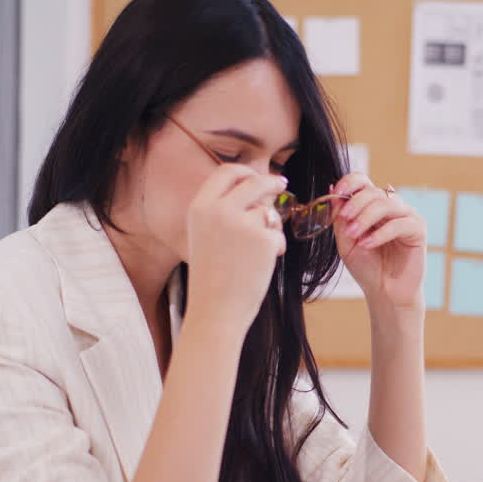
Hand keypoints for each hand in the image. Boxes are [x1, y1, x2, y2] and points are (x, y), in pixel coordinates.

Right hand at [185, 164, 286, 330]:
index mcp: (200, 207)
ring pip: (268, 211)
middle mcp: (219, 210)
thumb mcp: (204, 235)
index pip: (226, 172)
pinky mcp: (263, 238)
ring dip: (271, 227)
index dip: (245, 171)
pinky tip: (262, 265)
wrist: (216, 310)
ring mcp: (242, 223)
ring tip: (257, 253)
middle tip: (283, 183)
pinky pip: (277, 233)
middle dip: (272, 182)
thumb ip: (221, 211)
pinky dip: (275, 247)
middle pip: (254, 182)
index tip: (258, 176)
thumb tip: (253, 189)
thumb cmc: (212, 277)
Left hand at [331, 174, 425, 312]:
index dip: (349, 182)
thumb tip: (332, 191)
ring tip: (354, 236)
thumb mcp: (345, 241)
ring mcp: (406, 216)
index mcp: (372, 206)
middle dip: (355, 204)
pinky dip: (380, 233)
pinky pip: (399, 224)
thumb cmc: (367, 268)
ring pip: (386, 204)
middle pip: (373, 191)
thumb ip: (340, 218)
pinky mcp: (418, 229)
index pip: (363, 181)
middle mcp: (391, 207)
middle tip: (345, 220)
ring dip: (366, 218)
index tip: (336, 193)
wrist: (384, 292)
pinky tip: (367, 244)